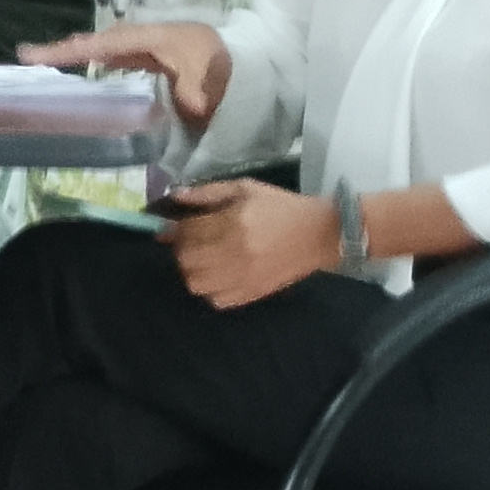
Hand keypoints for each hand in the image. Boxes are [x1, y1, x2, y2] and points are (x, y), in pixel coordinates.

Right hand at [22, 20, 232, 128]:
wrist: (271, 66)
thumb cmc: (240, 76)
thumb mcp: (216, 88)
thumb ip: (191, 98)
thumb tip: (180, 109)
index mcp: (160, 39)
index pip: (107, 44)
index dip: (70, 51)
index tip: (33, 57)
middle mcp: (155, 37)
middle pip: (105, 40)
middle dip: (69, 49)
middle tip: (32, 59)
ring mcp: (161, 46)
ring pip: (114, 48)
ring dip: (85, 55)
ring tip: (53, 65)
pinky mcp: (167, 58)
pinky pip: (127, 58)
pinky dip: (104, 63)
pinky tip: (93, 73)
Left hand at [159, 178, 337, 308]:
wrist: (319, 234)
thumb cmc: (280, 207)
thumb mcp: (245, 189)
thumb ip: (208, 193)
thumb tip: (175, 197)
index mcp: (233, 223)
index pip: (187, 231)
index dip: (173, 228)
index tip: (170, 227)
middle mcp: (235, 253)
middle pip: (186, 259)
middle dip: (181, 249)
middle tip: (189, 242)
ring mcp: (243, 277)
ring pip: (196, 283)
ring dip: (192, 270)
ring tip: (202, 259)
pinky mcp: (252, 294)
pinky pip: (216, 300)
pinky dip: (210, 289)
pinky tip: (219, 275)